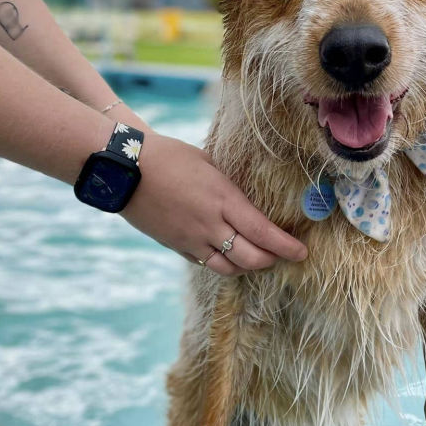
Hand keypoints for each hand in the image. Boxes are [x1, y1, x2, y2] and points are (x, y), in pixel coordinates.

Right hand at [122, 133, 306, 274]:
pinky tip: (229, 256)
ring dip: (248, 266)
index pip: (262, 231)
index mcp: (222, 198)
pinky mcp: (176, 246)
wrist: (124, 169)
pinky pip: (207, 264)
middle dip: (272, 259)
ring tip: (258, 258)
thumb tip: (249, 200)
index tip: (302, 252)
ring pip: (229, 268)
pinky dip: (224, 264)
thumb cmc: (169, 156)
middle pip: (250, 257)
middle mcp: (209, 224)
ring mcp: (191, 239)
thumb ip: (230, 187)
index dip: (285, 246)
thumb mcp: (209, 164)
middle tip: (284, 255)